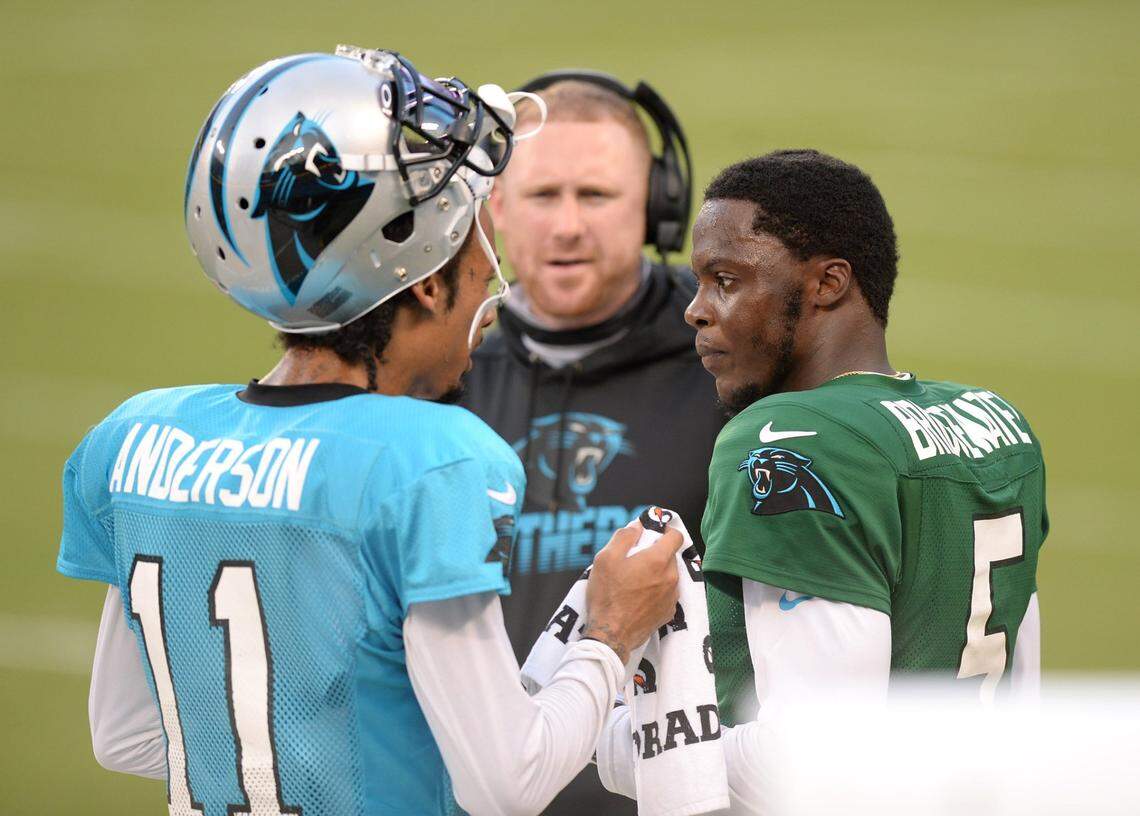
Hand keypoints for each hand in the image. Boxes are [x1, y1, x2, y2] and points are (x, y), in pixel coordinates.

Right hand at [582, 522, 683, 663]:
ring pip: (669, 575)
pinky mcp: (668, 612)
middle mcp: (671, 577)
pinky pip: (667, 593)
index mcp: (658, 560)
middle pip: (670, 556)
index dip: (665, 531)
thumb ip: (624, 536)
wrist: (611, 635)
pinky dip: (657, 590)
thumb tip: (638, 526)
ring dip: (657, 573)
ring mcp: (672, 596)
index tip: (654, 533)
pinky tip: (640, 597)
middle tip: (635, 560)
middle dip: (656, 553)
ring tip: (636, 581)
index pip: (676, 536)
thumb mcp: (606, 558)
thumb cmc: (607, 595)